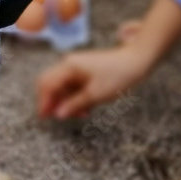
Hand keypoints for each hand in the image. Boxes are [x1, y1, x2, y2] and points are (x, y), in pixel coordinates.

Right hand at [36, 45, 150, 118]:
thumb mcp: (95, 95)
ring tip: (81, 114)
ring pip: (62, 86)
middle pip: (50, 84)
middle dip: (54, 101)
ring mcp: (76, 66)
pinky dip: (75, 97)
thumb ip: (74, 105)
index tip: (44, 117)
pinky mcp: (84, 70)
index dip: (43, 102)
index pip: (46, 84)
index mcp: (68, 67)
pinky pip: (72, 85)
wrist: (137, 62)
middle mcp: (69, 64)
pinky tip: (86, 107)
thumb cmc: (118, 76)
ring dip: (67, 101)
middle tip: (61, 117)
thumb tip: (58, 114)